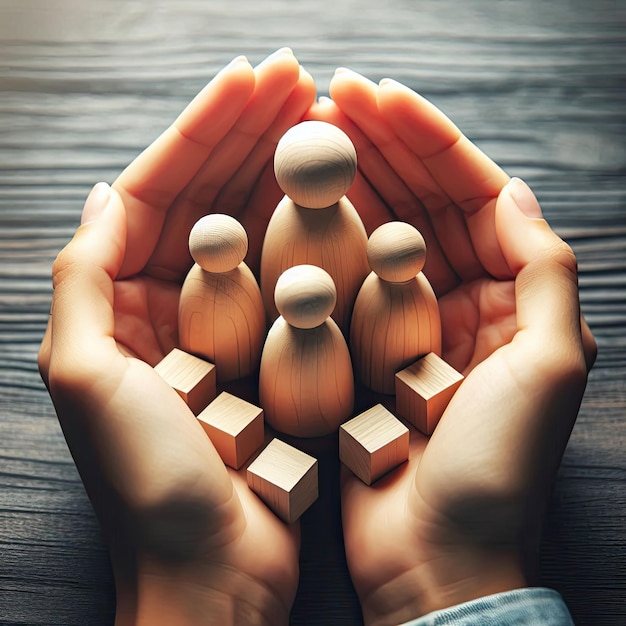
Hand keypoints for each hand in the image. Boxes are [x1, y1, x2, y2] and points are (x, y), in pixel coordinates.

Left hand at [38, 49, 315, 625]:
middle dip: (251, 135)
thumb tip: (107, 191)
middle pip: (212, 198)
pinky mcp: (277, 357)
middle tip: (296, 79)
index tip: (253, 80)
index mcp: (123, 301)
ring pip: (261, 231)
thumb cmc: (151, 487)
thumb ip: (82, 277)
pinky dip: (318, 237)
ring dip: (289, 173)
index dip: (203, 129)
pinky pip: (298, 280)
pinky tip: (346, 197)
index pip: (160, 189)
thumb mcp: (88, 376)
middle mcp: (175, 306)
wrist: (215, 572)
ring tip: (323, 120)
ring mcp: (232, 329)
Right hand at [310, 69, 596, 624]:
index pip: (469, 193)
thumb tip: (511, 187)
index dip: (426, 139)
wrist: (433, 556)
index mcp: (507, 296)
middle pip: (415, 203)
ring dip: (342, 185)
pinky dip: (316, 246)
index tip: (376, 96)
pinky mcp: (358, 355)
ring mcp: (402, 327)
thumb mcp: (549, 364)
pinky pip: (337, 287)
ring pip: (370, 235)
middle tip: (330, 99)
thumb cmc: (496, 471)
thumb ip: (541, 269)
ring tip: (307, 138)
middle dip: (378, 148)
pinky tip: (287, 210)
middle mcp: (456, 302)